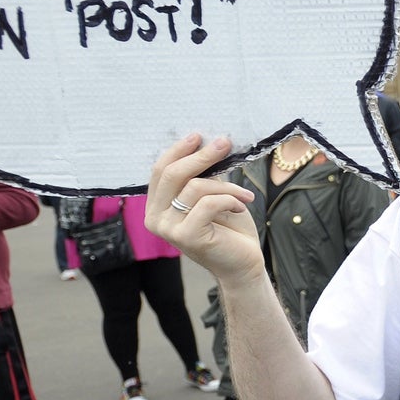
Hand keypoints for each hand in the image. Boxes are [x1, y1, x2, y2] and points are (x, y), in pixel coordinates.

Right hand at [147, 135, 261, 279]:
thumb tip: (205, 142)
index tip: (199, 135)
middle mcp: (155, 218)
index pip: (160, 170)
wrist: (243, 264)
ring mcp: (168, 229)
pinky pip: (208, 203)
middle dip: (201, 156)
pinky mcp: (186, 236)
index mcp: (156, 206)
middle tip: (224, 143)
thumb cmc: (229, 228)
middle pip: (173, 174)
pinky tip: (241, 206)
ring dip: (227, 186)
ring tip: (245, 194)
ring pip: (194, 187)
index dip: (179, 150)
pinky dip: (230, 199)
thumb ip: (203, 175)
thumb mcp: (213, 195)